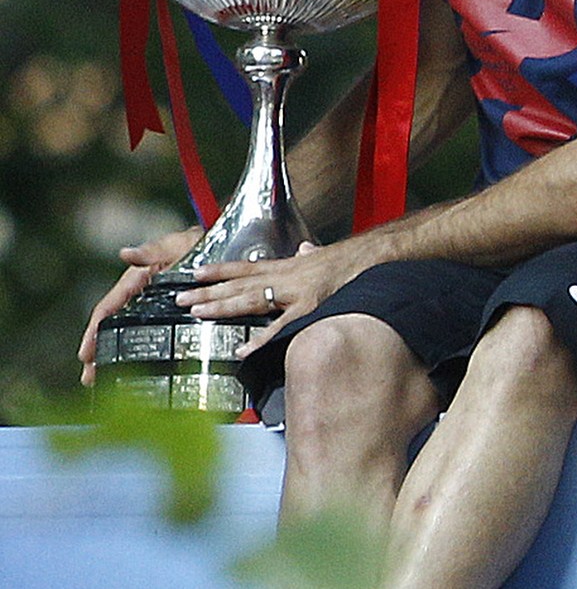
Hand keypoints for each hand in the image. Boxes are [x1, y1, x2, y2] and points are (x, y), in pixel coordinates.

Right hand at [78, 226, 200, 385]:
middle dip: (101, 352)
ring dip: (116, 356)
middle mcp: (144, 294)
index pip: (110, 306)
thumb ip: (155, 250)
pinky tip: (137, 370)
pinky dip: (141, 352)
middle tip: (90, 377)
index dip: (95, 330)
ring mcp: (158, 306)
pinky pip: (153, 335)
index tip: (86, 353)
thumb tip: (126, 254)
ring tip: (104, 379)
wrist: (232, 248)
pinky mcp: (175, 315)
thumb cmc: (203, 243)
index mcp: (139, 278)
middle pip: (116, 326)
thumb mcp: (180, 244)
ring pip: (131, 334)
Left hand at [178, 239, 364, 358]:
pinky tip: (242, 350)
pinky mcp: (309, 307)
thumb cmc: (352, 258)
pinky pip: (280, 327)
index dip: (220, 270)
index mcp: (288, 266)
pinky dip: (260, 339)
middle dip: (209, 290)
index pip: (247, 268)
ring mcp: (295, 292)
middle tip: (180, 298)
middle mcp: (286, 276)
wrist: (373, 256)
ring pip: (251, 299)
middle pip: (240, 284)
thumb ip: (311, 254)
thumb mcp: (325, 254)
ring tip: (197, 312)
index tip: (195, 273)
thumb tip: (305, 249)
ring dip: (223, 306)